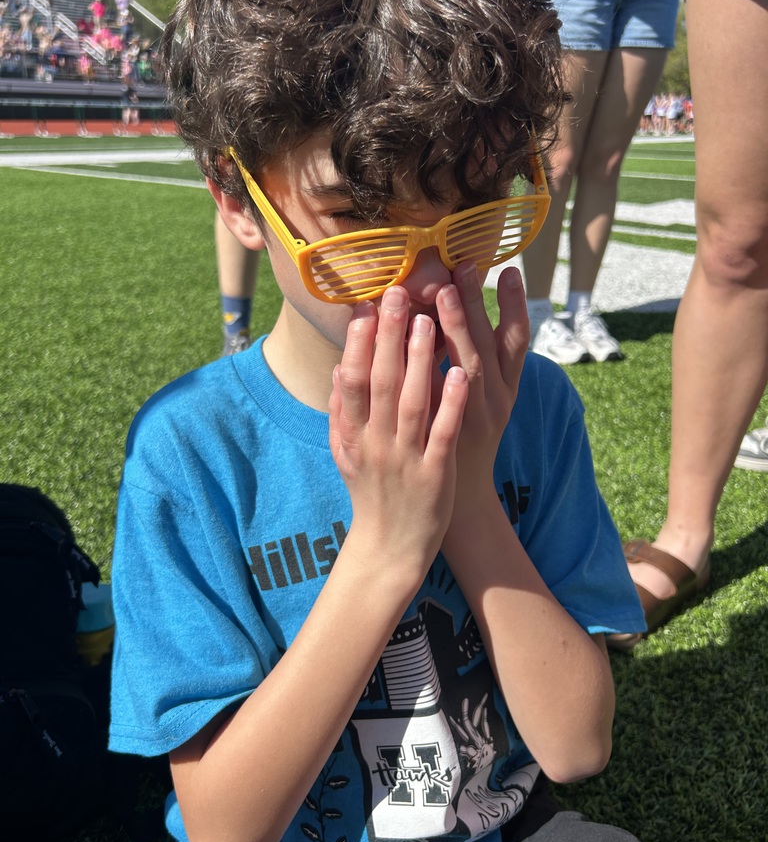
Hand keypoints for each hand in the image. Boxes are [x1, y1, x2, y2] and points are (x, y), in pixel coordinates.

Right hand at [329, 285, 468, 578]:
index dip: (358, 344)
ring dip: (419, 361)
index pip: (353, 381)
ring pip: (412, 402)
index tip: (365, 307)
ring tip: (428, 321)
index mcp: (354, 434)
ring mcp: (406, 457)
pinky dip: (451, 403)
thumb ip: (340, 412)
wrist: (390, 547)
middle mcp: (376, 442)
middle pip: (381, 382)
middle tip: (398, 293)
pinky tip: (460, 374)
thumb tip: (339, 368)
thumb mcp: (344, 453)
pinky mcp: (435, 472)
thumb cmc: (371, 492)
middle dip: (389, 337)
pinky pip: (442, 433)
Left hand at [435, 263, 528, 521]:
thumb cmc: (466, 438)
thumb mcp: (480, 398)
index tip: (508, 269)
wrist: (459, 497)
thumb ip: (471, 358)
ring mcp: (471, 420)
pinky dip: (430, 373)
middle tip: (464, 266)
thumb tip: (455, 308)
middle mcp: (495, 402)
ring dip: (457, 329)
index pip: (517, 341)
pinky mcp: (447, 437)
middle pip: (489, 346)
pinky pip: (440, 401)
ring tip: (442, 293)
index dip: (514, 306)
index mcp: (506, 389)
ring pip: (469, 368)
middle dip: (477, 305)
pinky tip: (414, 344)